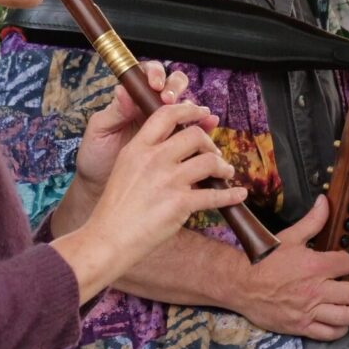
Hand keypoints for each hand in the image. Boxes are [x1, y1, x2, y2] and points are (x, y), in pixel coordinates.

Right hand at [52, 100, 246, 302]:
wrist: (108, 238)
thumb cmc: (116, 207)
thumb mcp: (124, 167)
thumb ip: (147, 152)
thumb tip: (174, 144)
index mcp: (137, 147)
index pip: (166, 115)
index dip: (188, 110)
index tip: (202, 113)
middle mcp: (154, 159)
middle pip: (194, 135)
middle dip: (210, 143)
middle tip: (213, 154)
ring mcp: (168, 180)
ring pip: (209, 161)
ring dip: (223, 167)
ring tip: (226, 174)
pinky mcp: (180, 203)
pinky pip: (215, 196)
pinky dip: (231, 196)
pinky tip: (239, 195)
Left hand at [75, 62, 197, 202]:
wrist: (102, 187)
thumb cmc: (97, 156)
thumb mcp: (99, 132)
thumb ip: (114, 112)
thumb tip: (123, 91)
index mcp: (132, 99)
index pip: (148, 75)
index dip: (155, 74)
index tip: (155, 85)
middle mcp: (152, 107)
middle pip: (173, 85)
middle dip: (175, 88)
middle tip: (170, 100)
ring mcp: (167, 125)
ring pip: (187, 105)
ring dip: (194, 107)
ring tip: (198, 114)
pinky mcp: (177, 143)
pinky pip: (195, 130)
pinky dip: (205, 125)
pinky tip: (210, 125)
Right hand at [231, 195, 348, 339]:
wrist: (241, 284)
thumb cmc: (264, 259)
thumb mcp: (289, 236)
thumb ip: (312, 221)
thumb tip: (325, 201)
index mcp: (315, 266)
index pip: (347, 264)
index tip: (347, 261)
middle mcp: (317, 291)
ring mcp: (310, 312)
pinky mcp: (302, 327)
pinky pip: (330, 333)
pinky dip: (343, 329)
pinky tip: (346, 321)